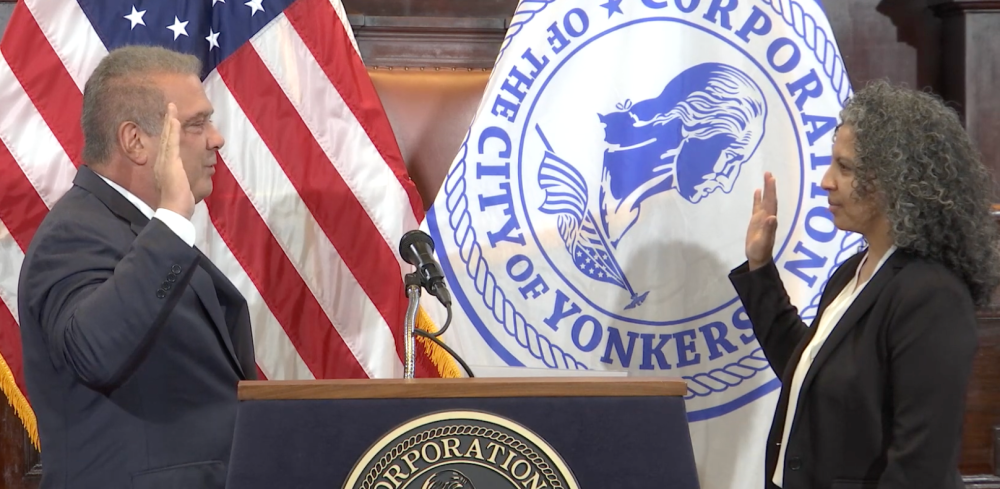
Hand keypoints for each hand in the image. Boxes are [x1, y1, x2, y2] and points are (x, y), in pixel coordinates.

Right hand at [153, 103, 194, 218]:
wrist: (174, 210)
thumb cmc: (179, 203)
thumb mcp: (181, 188)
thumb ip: (183, 182)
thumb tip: (188, 183)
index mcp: (164, 167)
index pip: (167, 146)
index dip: (168, 133)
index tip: (171, 121)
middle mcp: (162, 162)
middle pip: (165, 138)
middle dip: (167, 122)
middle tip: (170, 107)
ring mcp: (165, 161)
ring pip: (167, 137)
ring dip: (169, 121)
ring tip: (171, 107)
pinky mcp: (171, 162)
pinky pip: (171, 142)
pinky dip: (172, 130)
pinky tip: (174, 120)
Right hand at [746, 172, 777, 270]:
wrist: (758, 258)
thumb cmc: (760, 251)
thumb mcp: (763, 241)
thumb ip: (768, 229)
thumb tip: (772, 217)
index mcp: (769, 220)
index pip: (771, 202)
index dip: (771, 191)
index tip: (771, 179)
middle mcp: (767, 216)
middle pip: (769, 198)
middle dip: (770, 186)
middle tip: (768, 173)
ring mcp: (762, 218)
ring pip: (765, 201)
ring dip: (766, 189)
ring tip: (765, 177)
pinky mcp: (756, 221)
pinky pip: (757, 206)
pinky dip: (758, 198)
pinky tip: (757, 191)